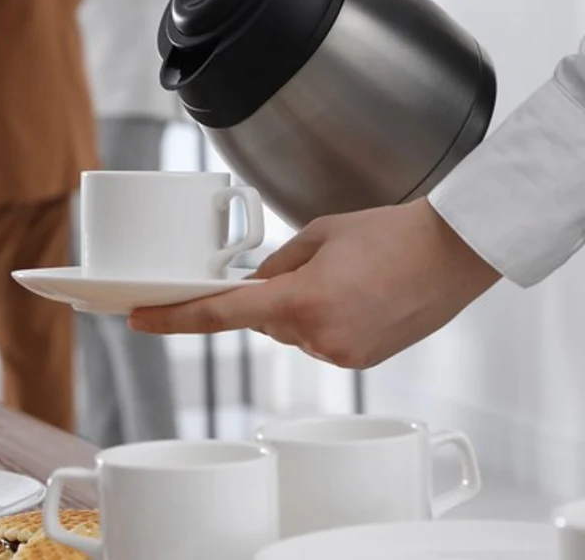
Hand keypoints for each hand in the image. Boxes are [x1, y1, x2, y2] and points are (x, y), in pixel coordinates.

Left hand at [128, 200, 501, 368]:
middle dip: (271, 294)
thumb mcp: (317, 235)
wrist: (454, 252)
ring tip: (348, 276)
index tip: (141, 320)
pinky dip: (325, 319)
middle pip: (262, 320)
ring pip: (292, 331)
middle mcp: (318, 336)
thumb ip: (274, 265)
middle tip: (309, 265)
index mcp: (301, 300)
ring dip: (301, 306)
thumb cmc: (391, 234)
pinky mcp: (360, 362)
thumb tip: (252, 286)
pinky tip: (357, 296)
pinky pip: (320, 340)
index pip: (221, 314)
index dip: (175, 318)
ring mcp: (341, 355)